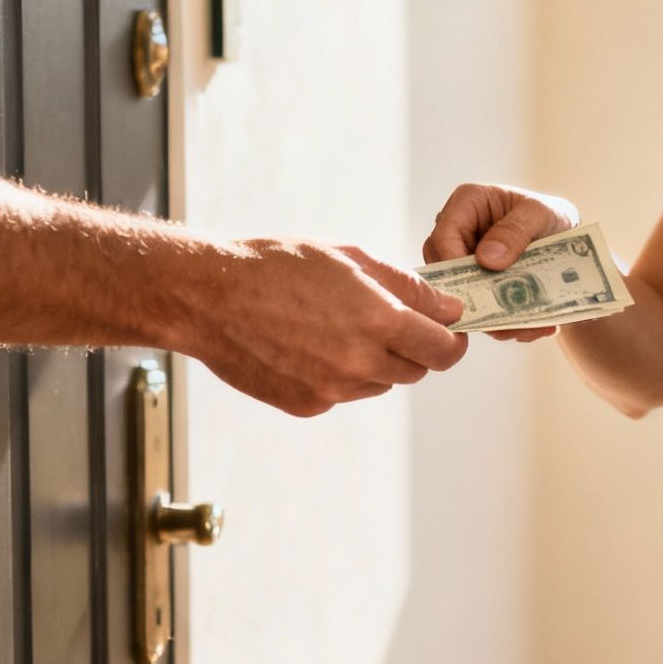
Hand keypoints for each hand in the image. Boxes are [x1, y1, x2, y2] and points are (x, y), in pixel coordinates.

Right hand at [185, 239, 468, 416]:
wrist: (209, 297)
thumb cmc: (278, 266)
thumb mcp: (350, 259)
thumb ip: (407, 287)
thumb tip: (448, 308)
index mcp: (379, 321)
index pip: (443, 349)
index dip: (453, 340)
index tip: (449, 329)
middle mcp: (360, 363)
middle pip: (416, 370)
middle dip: (415, 348)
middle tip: (394, 322)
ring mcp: (333, 390)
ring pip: (380, 383)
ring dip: (377, 361)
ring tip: (340, 326)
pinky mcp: (308, 404)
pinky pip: (344, 393)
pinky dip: (341, 374)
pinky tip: (311, 344)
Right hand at [423, 183, 580, 341]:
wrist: (568, 243)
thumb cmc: (550, 216)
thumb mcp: (541, 214)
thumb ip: (515, 230)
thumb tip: (487, 258)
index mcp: (466, 204)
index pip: (443, 237)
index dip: (453, 266)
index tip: (477, 288)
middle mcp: (458, 235)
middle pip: (444, 273)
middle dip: (472, 300)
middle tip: (500, 321)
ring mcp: (465, 264)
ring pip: (461, 298)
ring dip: (492, 320)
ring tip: (526, 327)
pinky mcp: (477, 288)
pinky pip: (480, 312)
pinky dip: (506, 325)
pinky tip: (535, 327)